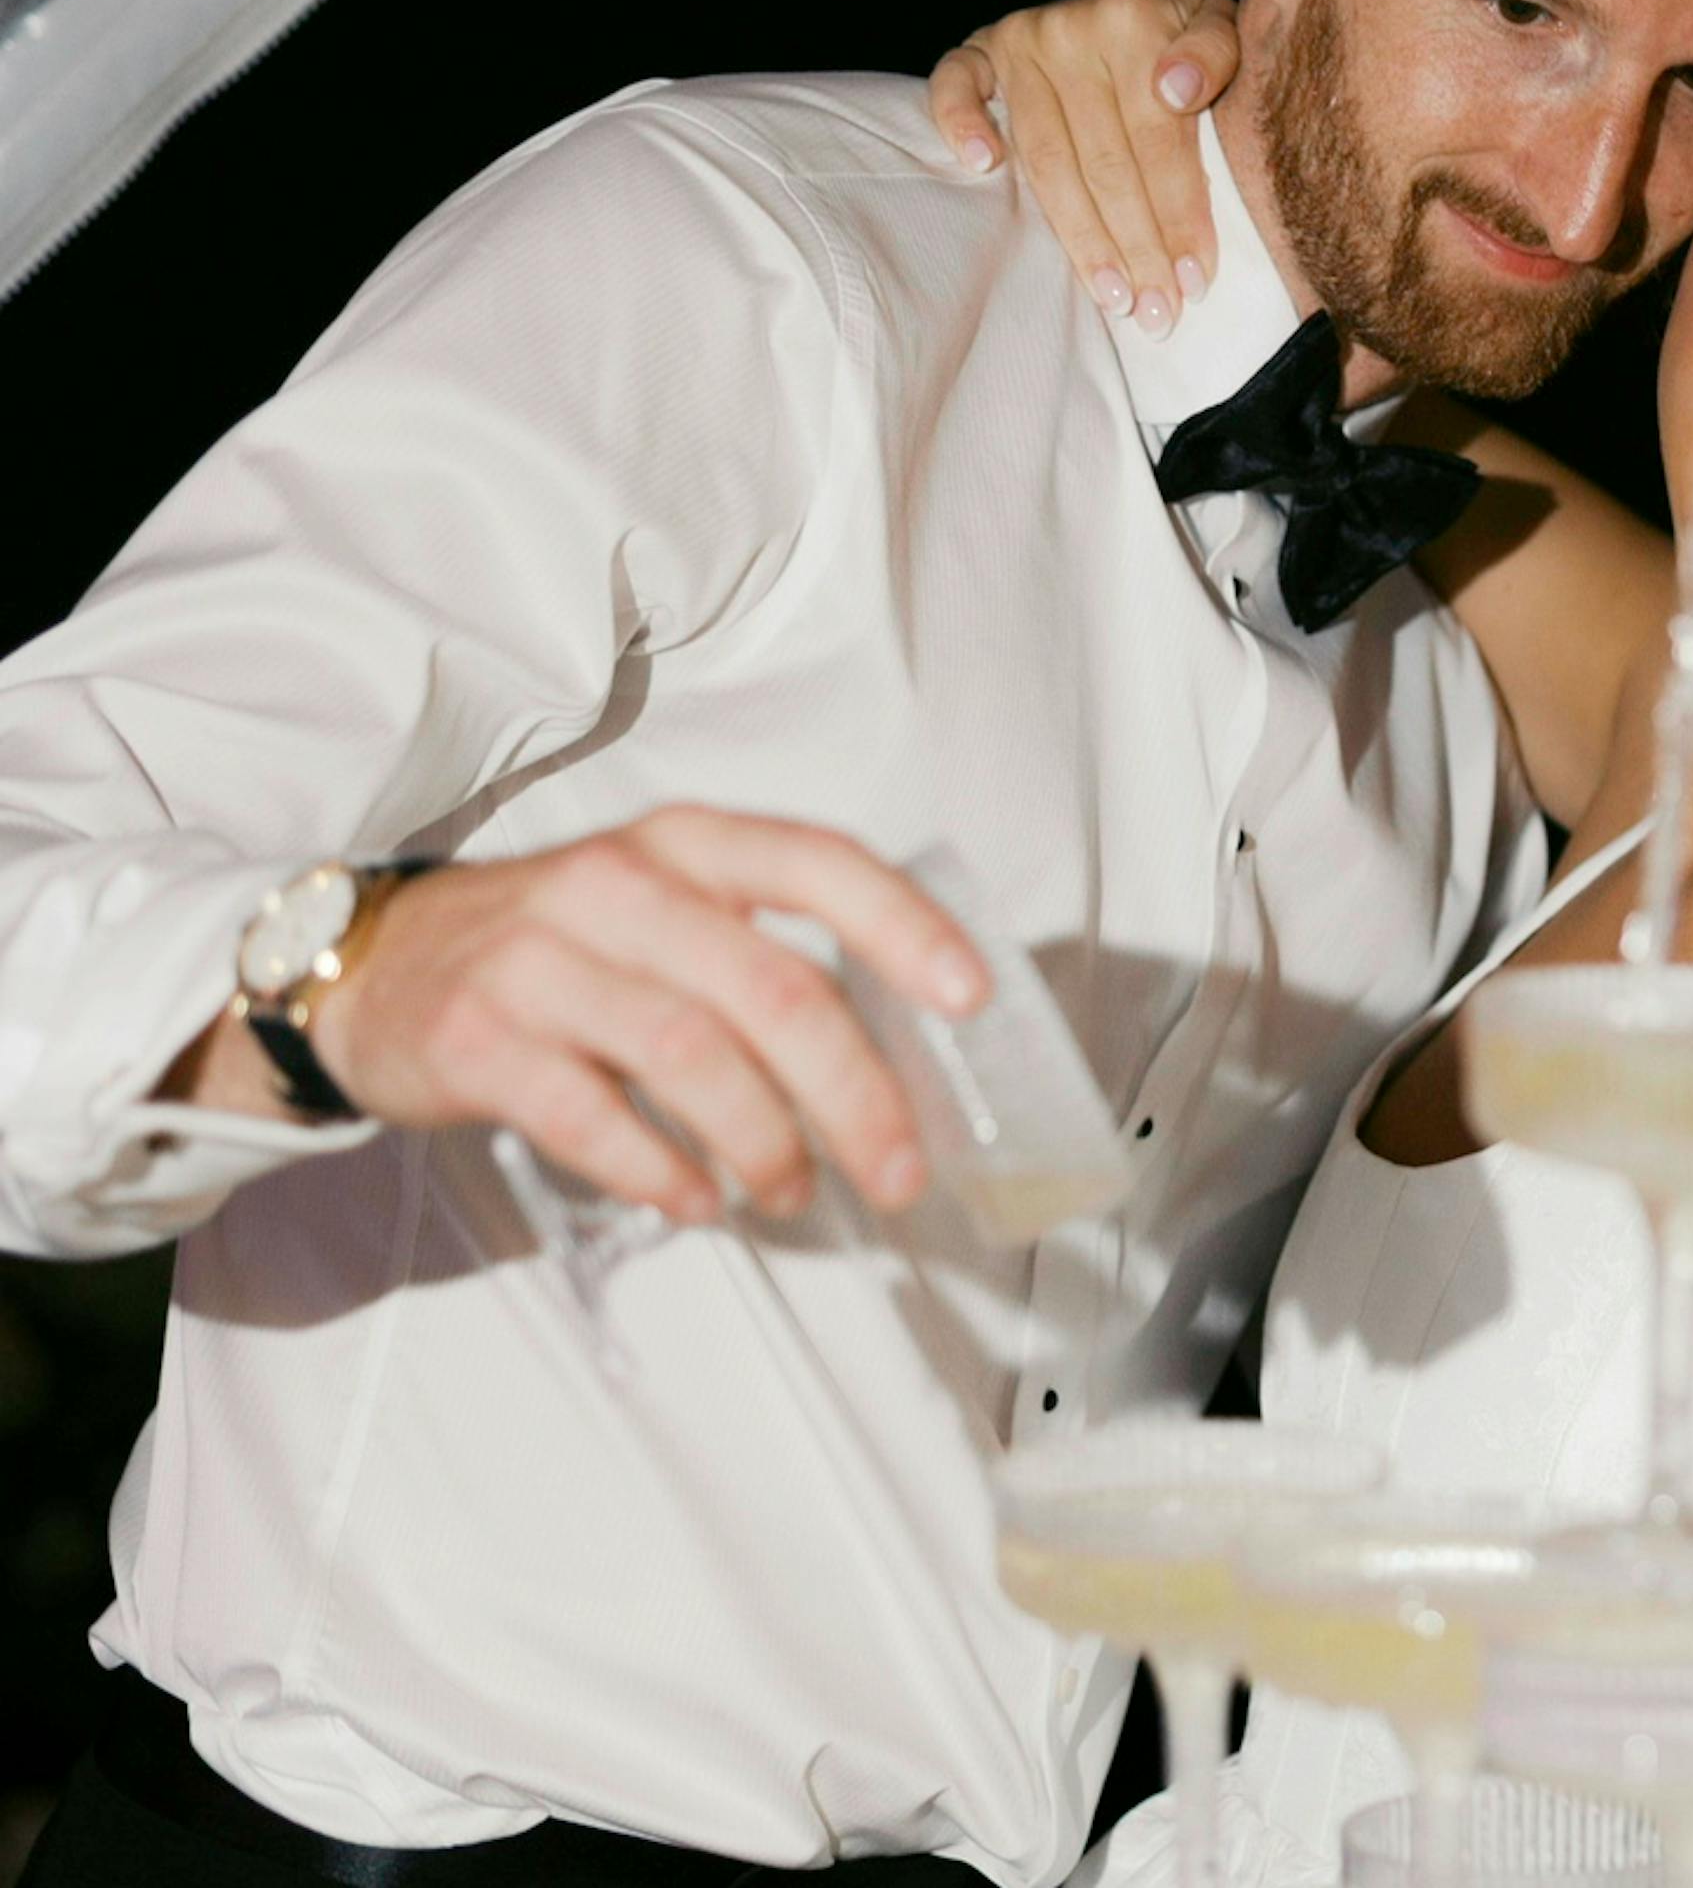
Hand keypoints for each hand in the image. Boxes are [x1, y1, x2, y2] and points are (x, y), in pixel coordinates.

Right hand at [300, 807, 981, 1223]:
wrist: (370, 966)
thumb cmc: (557, 945)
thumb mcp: (661, 907)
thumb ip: (761, 952)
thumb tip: (897, 1050)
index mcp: (686, 845)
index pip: (818, 862)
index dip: (903, 927)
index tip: (969, 997)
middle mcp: (616, 886)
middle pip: (773, 990)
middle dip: (855, 1094)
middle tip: (897, 1171)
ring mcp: (538, 960)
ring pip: (693, 1057)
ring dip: (765, 1142)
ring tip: (790, 1192)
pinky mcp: (476, 1040)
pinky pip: (593, 1117)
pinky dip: (662, 1170)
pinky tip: (697, 1199)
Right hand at [929, 0, 1245, 336]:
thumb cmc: (1187, 32)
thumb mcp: (1221, 26)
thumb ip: (1217, 52)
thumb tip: (1176, 90)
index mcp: (1136, 22)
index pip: (1159, 141)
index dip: (1179, 215)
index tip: (1196, 279)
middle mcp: (1072, 30)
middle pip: (1105, 163)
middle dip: (1136, 246)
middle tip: (1157, 311)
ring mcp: (1021, 40)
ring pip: (1046, 158)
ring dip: (1079, 235)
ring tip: (1112, 294)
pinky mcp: (982, 49)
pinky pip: (955, 83)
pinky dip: (958, 121)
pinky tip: (980, 167)